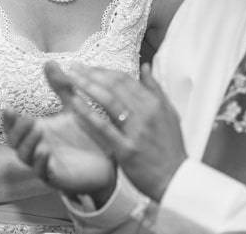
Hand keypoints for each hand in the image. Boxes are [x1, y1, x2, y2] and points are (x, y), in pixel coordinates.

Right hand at [3, 73, 116, 197]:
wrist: (107, 161)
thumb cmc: (86, 134)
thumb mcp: (74, 107)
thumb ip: (62, 87)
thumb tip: (49, 61)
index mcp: (37, 131)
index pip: (15, 126)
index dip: (9, 119)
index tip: (8, 107)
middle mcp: (36, 148)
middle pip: (15, 142)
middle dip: (16, 130)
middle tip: (23, 117)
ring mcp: (45, 163)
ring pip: (26, 157)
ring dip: (29, 144)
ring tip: (37, 131)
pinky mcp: (57, 178)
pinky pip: (44, 173)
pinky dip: (42, 163)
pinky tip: (46, 152)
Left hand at [50, 62, 187, 201]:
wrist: (175, 179)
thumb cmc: (170, 147)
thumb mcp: (169, 113)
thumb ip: (155, 89)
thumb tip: (146, 67)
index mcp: (155, 103)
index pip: (126, 79)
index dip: (104, 71)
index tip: (88, 66)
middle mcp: (146, 113)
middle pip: (115, 85)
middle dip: (92, 73)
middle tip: (73, 66)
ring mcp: (136, 130)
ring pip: (109, 100)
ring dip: (87, 85)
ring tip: (70, 77)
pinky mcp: (126, 149)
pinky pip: (103, 127)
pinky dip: (88, 112)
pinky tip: (74, 103)